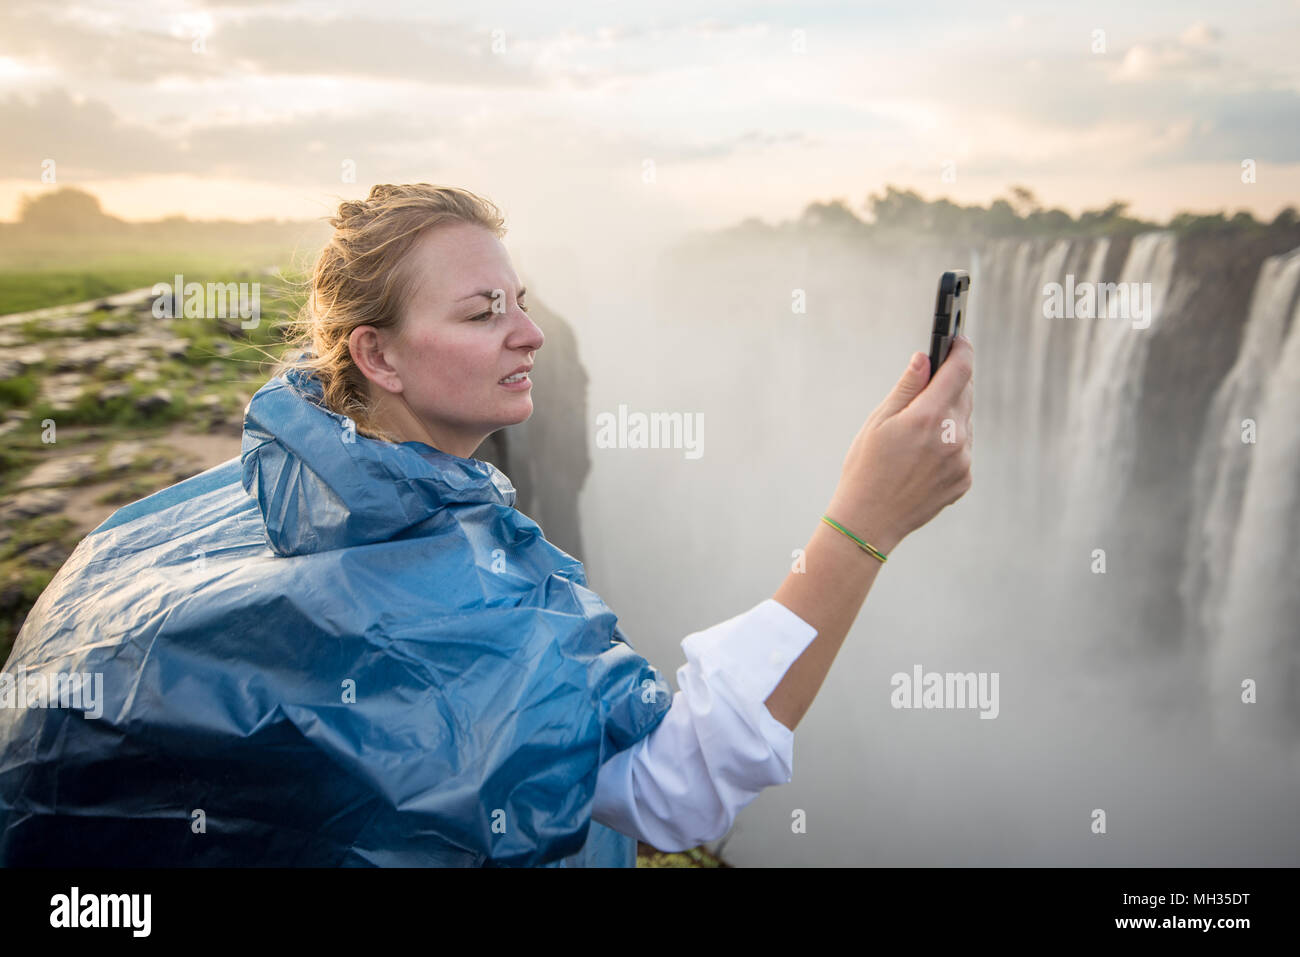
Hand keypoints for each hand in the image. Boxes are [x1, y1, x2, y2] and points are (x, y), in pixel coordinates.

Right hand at [825, 336, 973, 551]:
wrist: (869, 521)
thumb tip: (925, 358)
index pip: (959, 371)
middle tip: (929, 385)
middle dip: (951, 384)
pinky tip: (923, 456)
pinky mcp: (965, 479)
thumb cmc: (865, 468)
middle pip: (965, 394)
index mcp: (928, 418)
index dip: (961, 350)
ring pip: (965, 422)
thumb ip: (906, 387)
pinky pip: (964, 449)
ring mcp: (962, 461)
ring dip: (950, 416)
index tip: (958, 340)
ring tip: (918, 432)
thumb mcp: (878, 421)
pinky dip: (950, 443)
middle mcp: (952, 438)